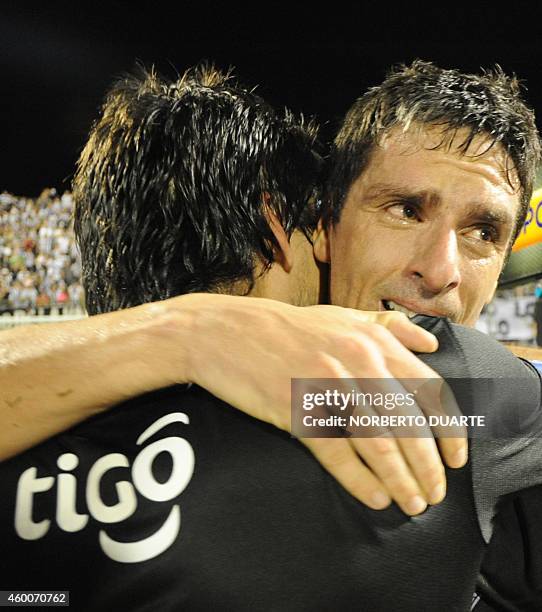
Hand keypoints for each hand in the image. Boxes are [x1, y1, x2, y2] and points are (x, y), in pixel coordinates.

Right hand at [169, 294, 466, 514]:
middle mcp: (356, 361)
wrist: (227, 331)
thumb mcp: (342, 315)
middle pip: (408, 423)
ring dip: (401, 480)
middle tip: (435, 494)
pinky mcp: (295, 409)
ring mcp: (325, 385)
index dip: (449, 431)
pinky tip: (375, 498)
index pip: (429, 391)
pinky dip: (359, 479)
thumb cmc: (288, 328)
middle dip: (429, 465)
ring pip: (377, 441)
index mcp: (372, 340)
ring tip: (413, 504)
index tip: (457, 460)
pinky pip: (335, 450)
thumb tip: (430, 346)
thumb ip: (390, 327)